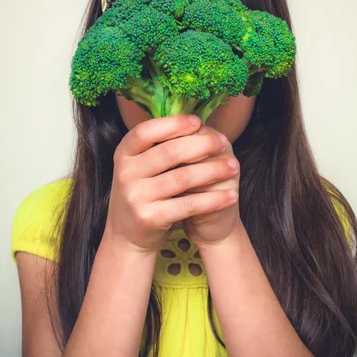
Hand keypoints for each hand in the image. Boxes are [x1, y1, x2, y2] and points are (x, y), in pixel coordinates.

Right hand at [104, 115, 238, 254]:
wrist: (128, 235)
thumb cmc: (143, 192)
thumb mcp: (140, 166)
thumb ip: (160, 146)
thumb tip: (197, 123)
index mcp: (123, 154)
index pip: (146, 131)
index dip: (173, 124)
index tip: (198, 121)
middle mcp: (125, 173)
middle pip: (170, 152)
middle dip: (202, 145)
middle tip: (224, 142)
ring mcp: (136, 197)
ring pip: (183, 178)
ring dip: (213, 170)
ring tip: (233, 166)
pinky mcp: (150, 218)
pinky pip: (189, 205)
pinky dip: (213, 199)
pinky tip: (230, 195)